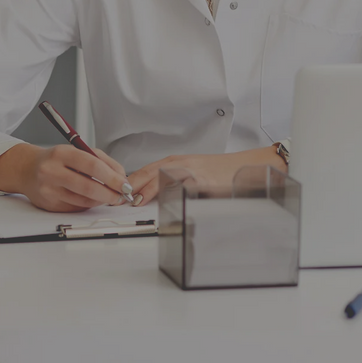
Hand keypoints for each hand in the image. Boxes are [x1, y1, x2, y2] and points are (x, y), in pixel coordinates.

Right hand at [0, 143, 132, 211]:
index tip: (125, 184)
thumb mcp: (76, 151)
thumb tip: (121, 177)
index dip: (112, 177)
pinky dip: (89, 205)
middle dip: (109, 193)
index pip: (91, 165)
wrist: (27, 170)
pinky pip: (76, 208)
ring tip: (110, 197)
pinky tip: (93, 199)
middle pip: (87, 186)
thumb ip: (101, 160)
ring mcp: (49, 190)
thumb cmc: (56, 160)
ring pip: (83, 200)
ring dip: (101, 200)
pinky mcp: (49, 205)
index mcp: (61, 153)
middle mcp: (52, 171)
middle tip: (121, 195)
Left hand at [126, 147, 283, 203]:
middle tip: (122, 199)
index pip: (145, 170)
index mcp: (175, 162)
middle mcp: (181, 164)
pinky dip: (174, 193)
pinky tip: (166, 200)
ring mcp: (192, 171)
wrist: (243, 166)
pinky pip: (186, 186)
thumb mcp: (191, 172)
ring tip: (137, 201)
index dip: (131, 182)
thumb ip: (172, 180)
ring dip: (150, 189)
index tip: (118, 193)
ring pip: (165, 177)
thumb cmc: (219, 172)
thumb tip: (149, 195)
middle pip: (150, 172)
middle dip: (135, 185)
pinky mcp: (204, 181)